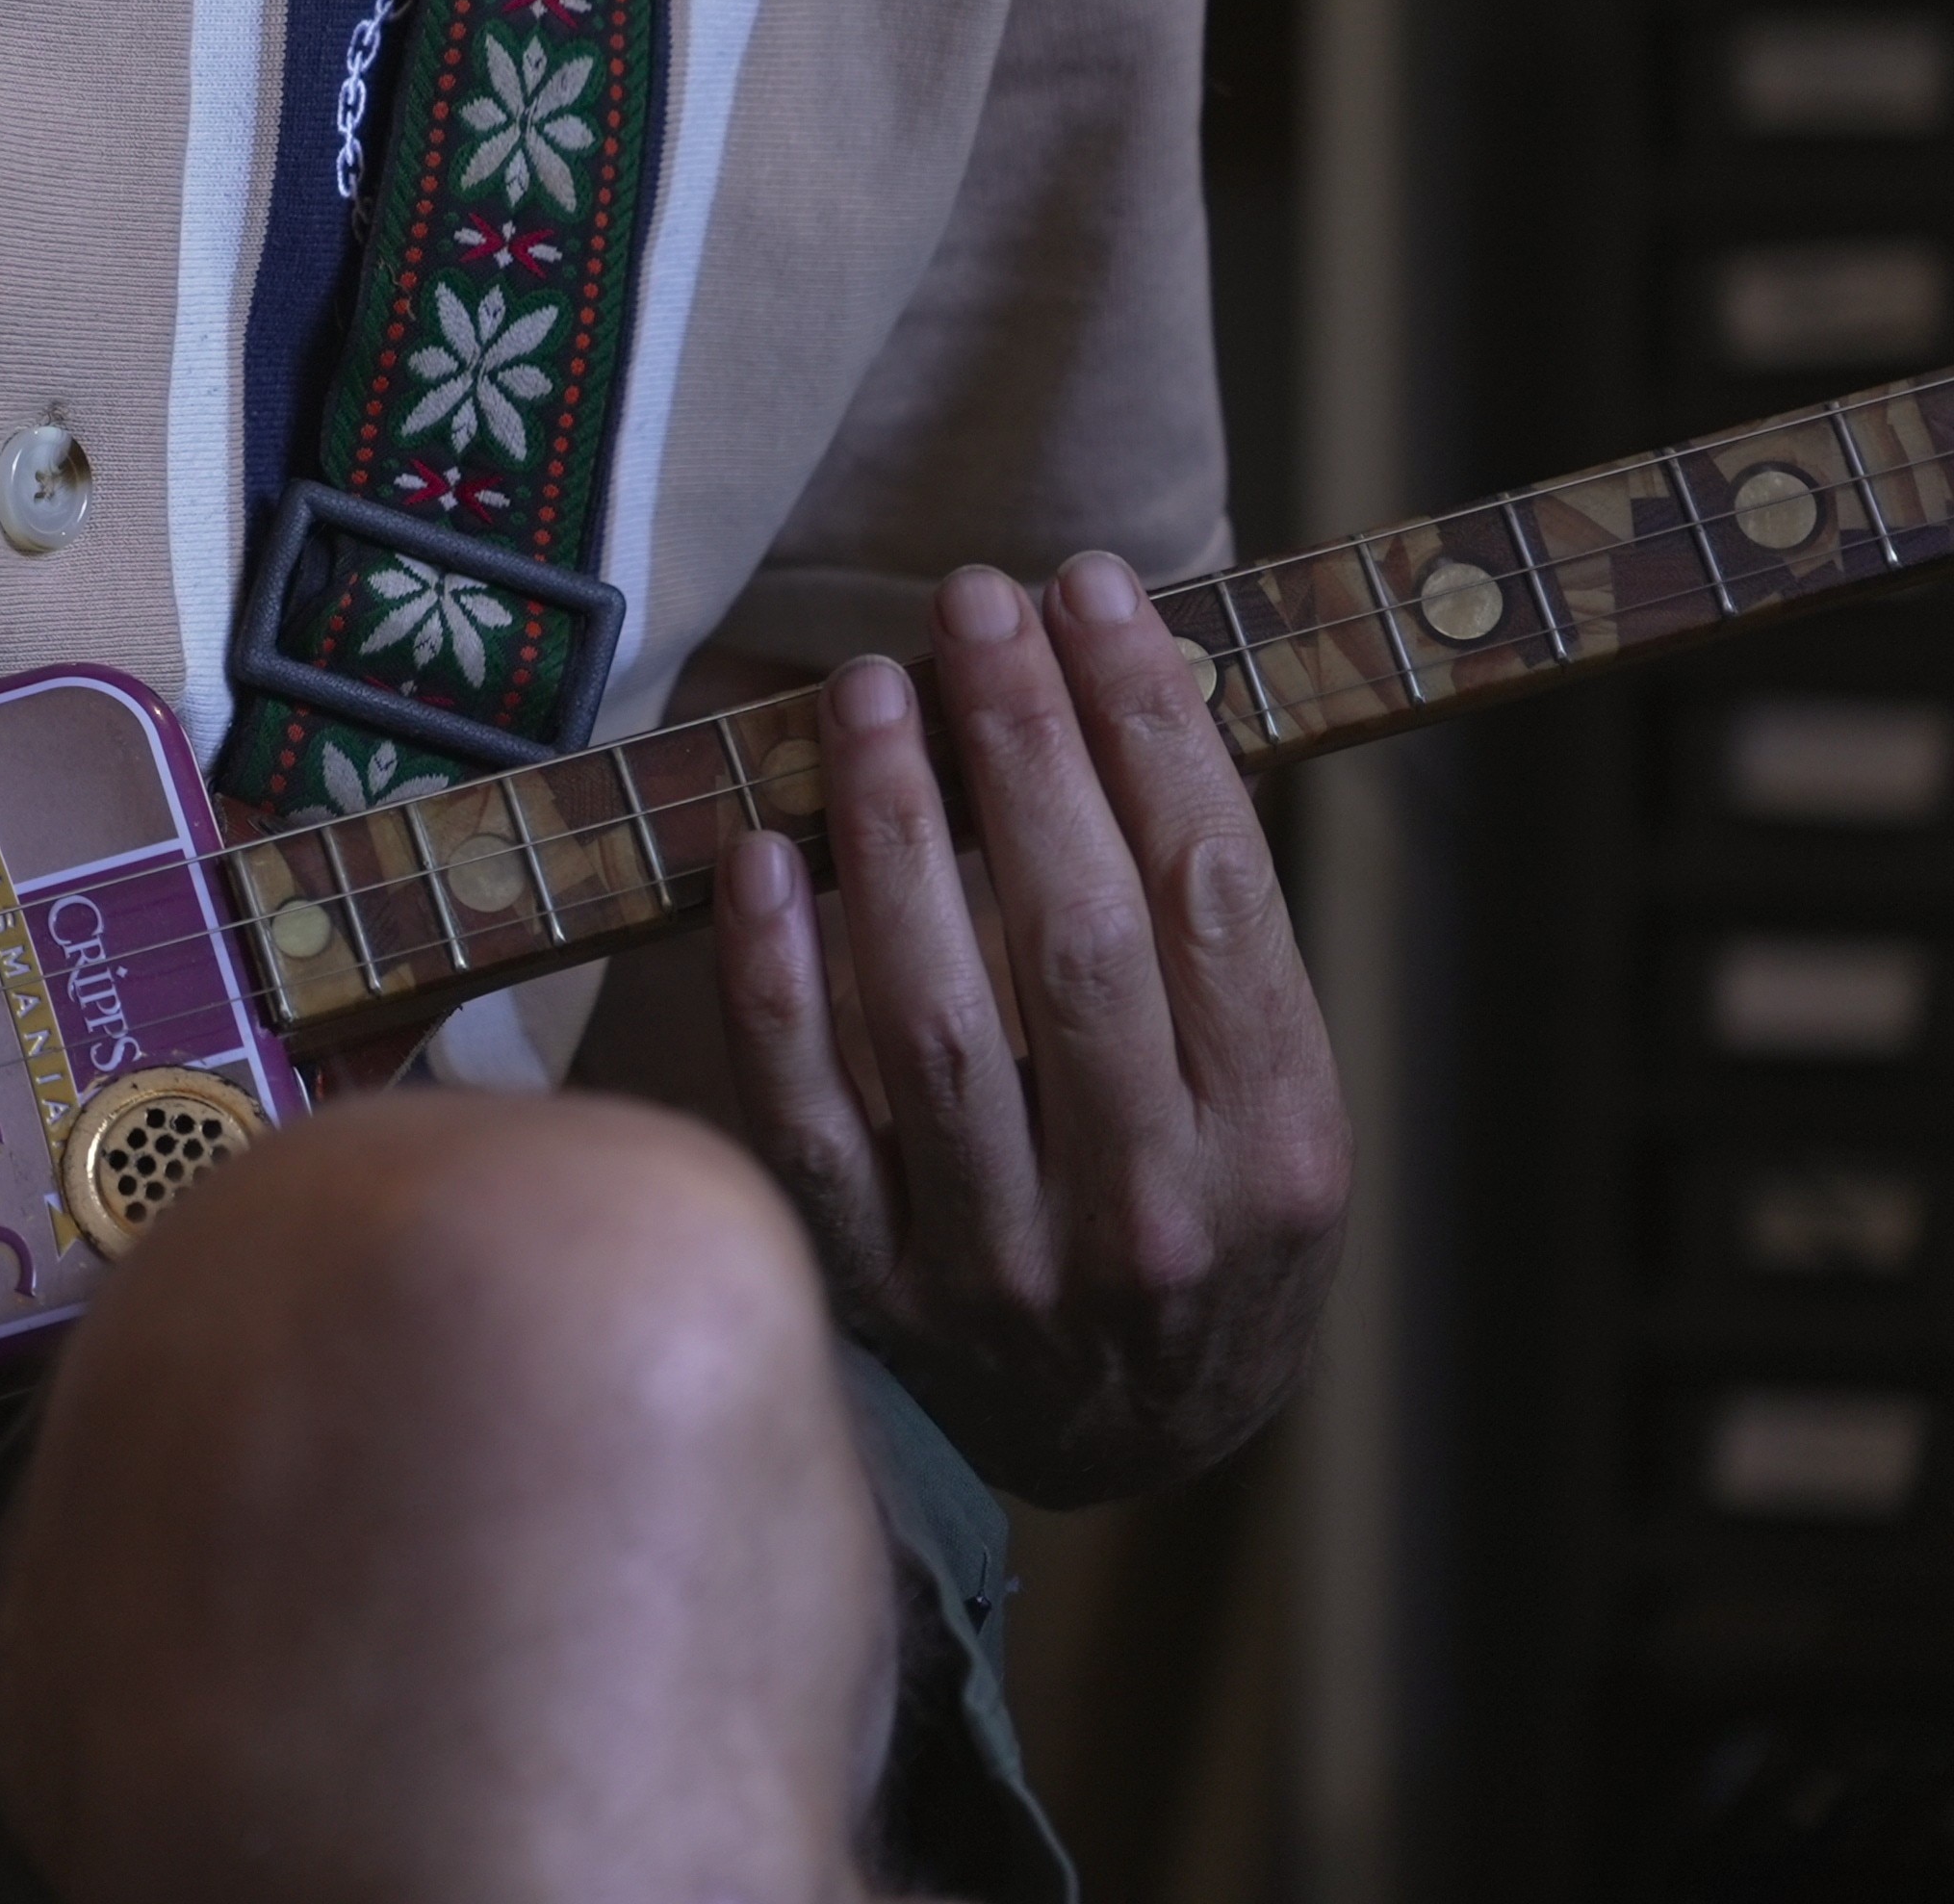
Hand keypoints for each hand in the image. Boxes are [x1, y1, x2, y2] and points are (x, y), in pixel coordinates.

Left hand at [708, 557, 1350, 1502]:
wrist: (1126, 1446)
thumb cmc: (1197, 1220)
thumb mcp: (1266, 1108)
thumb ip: (1210, 948)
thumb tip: (1118, 700)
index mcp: (1278, 1149)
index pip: (1213, 897)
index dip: (1148, 730)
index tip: (1093, 595)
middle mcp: (1152, 1214)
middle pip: (1081, 941)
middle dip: (1025, 748)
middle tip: (975, 599)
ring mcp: (1005, 1265)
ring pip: (939, 1020)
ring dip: (897, 834)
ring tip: (870, 688)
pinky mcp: (879, 1292)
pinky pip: (810, 1116)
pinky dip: (779, 982)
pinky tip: (764, 854)